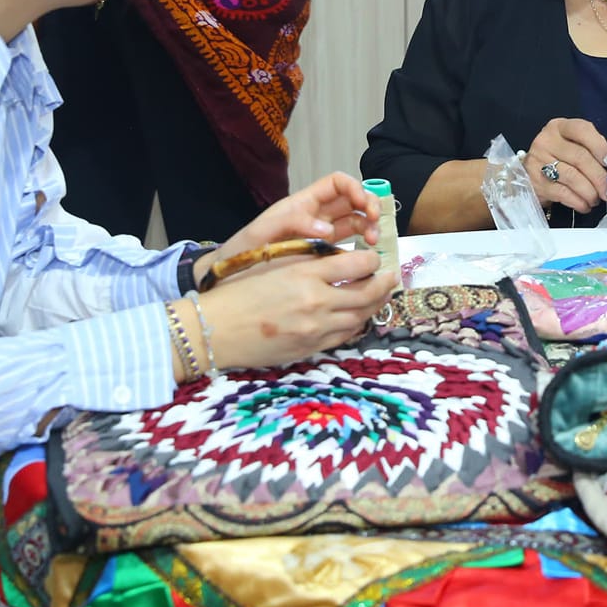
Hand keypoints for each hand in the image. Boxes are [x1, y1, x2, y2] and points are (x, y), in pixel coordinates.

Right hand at [195, 250, 397, 368]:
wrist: (215, 330)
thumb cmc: (238, 293)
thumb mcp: (274, 266)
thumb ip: (308, 263)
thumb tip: (339, 260)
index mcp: (305, 273)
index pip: (356, 263)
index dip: (372, 260)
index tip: (374, 258)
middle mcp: (316, 301)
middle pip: (367, 292)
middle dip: (384, 283)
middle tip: (391, 277)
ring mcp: (315, 329)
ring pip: (360, 316)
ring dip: (375, 305)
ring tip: (380, 296)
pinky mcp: (311, 349)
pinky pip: (345, 336)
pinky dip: (356, 325)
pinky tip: (358, 318)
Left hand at [199, 173, 381, 284]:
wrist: (230, 276)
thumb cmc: (243, 250)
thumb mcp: (263, 232)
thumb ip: (293, 224)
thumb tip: (327, 231)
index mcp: (303, 203)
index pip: (337, 183)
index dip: (355, 187)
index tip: (364, 204)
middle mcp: (316, 215)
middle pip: (352, 200)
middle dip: (369, 206)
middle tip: (375, 223)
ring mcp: (322, 234)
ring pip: (355, 221)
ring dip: (369, 226)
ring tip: (373, 241)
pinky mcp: (324, 254)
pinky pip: (349, 243)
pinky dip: (362, 246)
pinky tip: (365, 256)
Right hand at [524, 118, 606, 213]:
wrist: (530, 176)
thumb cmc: (559, 159)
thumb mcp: (571, 146)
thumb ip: (590, 150)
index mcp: (559, 127)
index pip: (582, 130)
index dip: (599, 146)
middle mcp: (546, 140)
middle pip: (580, 157)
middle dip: (599, 177)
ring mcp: (538, 161)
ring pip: (573, 177)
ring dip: (590, 192)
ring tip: (597, 199)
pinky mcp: (535, 182)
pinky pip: (563, 193)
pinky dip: (578, 202)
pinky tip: (584, 205)